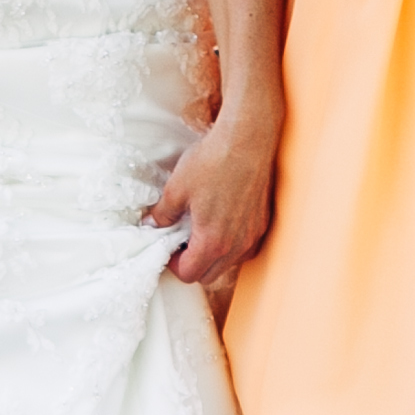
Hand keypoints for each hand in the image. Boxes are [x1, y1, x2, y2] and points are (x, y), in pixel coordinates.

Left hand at [151, 99, 276, 286]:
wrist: (247, 139)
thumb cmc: (213, 161)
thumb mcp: (176, 188)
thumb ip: (162, 214)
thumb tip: (151, 224)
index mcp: (212, 242)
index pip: (189, 274)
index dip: (174, 265)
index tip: (170, 248)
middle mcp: (236, 246)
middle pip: (210, 275)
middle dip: (193, 264)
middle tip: (183, 242)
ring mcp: (252, 235)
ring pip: (230, 263)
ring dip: (214, 256)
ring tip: (203, 230)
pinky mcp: (262, 222)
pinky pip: (245, 247)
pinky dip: (232, 243)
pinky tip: (223, 221)